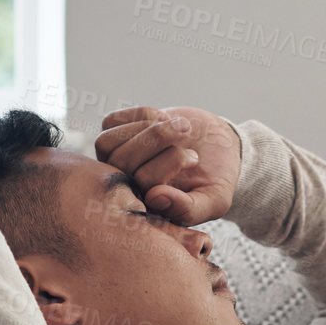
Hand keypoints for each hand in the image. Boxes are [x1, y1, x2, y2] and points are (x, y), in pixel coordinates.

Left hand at [94, 105, 241, 225]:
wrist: (218, 149)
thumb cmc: (216, 179)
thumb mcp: (214, 200)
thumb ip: (188, 209)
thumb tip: (155, 198)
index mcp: (148, 208)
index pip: (141, 185)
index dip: (166, 165)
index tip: (195, 159)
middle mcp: (128, 187)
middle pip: (121, 161)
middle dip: (157, 139)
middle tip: (186, 131)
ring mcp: (118, 162)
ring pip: (107, 143)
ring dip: (145, 127)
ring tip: (175, 124)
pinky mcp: (117, 137)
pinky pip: (110, 122)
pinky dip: (139, 114)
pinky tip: (162, 118)